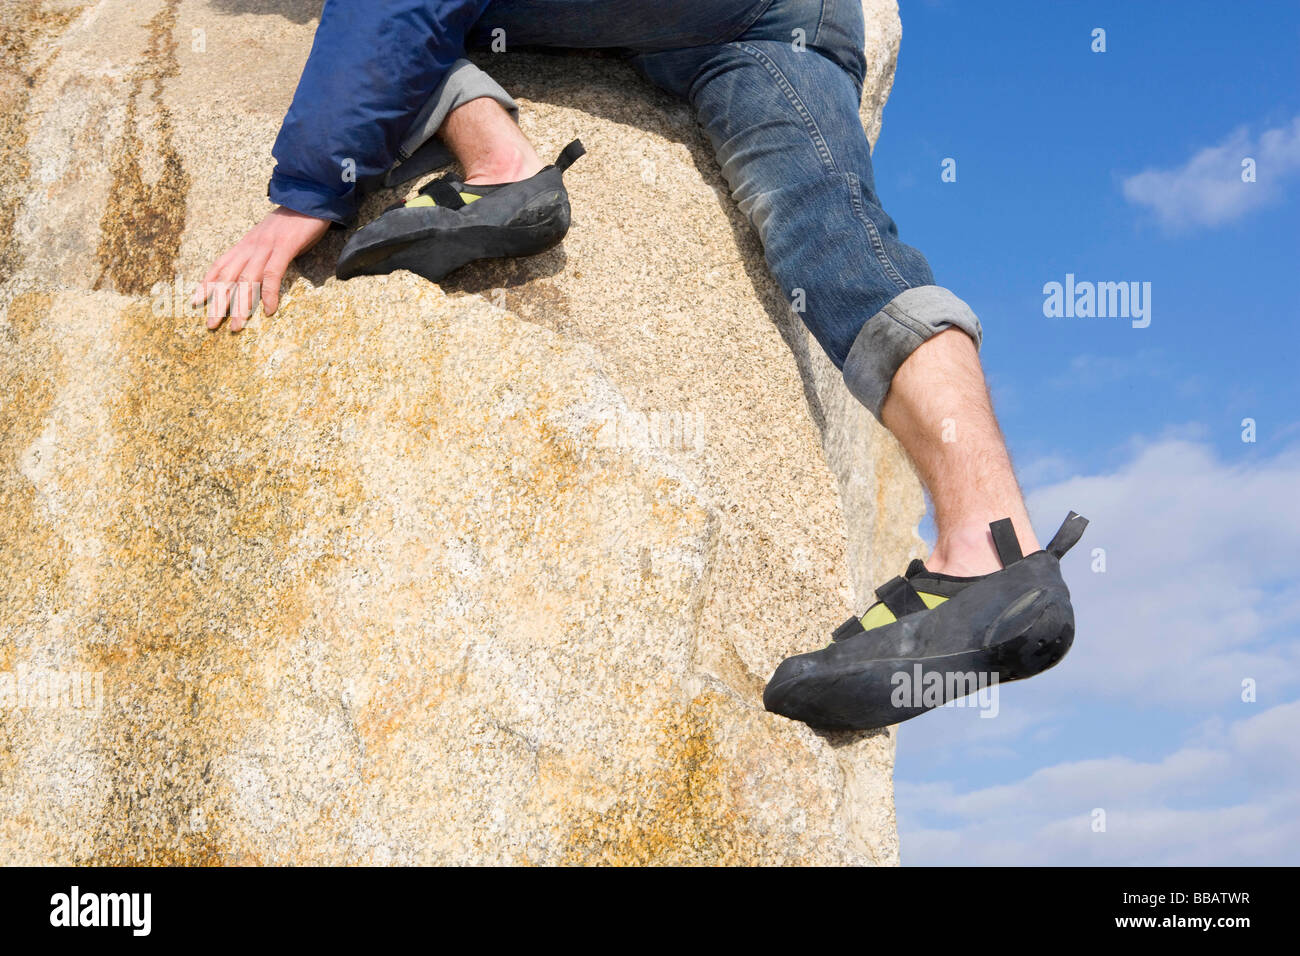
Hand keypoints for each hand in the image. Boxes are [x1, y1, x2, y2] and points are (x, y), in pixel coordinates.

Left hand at [192, 206, 330, 330]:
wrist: (309, 197)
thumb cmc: (294, 220)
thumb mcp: (271, 237)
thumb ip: (263, 253)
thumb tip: (260, 272)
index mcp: (246, 244)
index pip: (220, 265)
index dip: (206, 284)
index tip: (195, 302)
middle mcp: (251, 246)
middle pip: (229, 277)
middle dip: (218, 303)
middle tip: (210, 325)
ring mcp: (266, 246)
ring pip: (247, 280)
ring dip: (240, 305)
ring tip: (236, 326)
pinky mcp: (284, 247)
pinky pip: (272, 274)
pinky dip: (270, 294)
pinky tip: (269, 311)